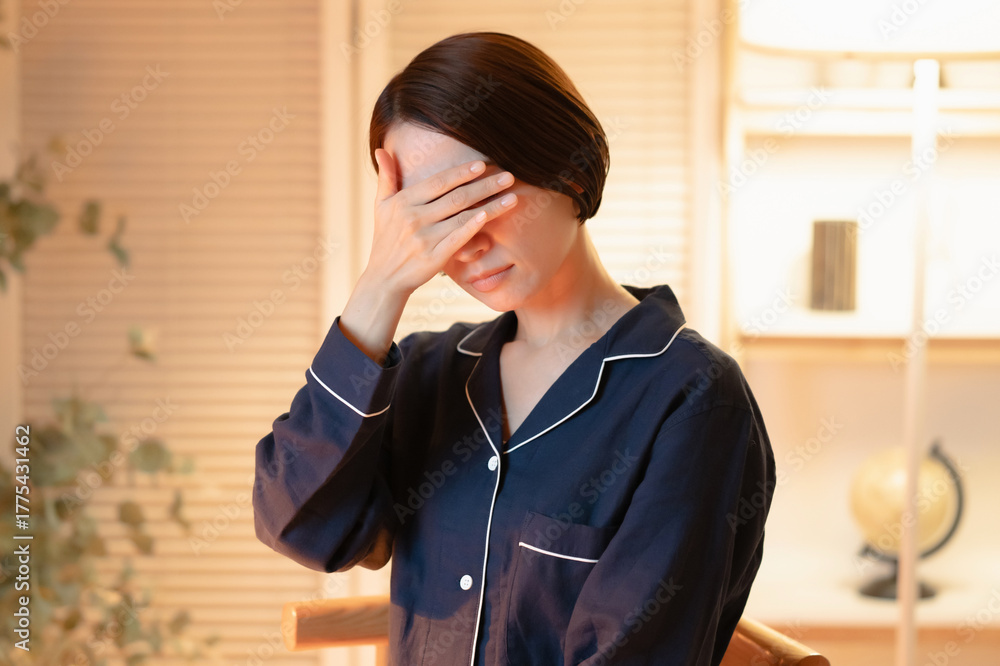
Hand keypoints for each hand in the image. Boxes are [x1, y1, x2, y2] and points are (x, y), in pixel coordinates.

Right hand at [363, 148, 517, 295]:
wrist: (384, 279)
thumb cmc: (385, 240)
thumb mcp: (380, 207)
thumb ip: (386, 178)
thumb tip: (381, 150)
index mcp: (403, 202)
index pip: (438, 182)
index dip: (461, 172)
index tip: (482, 165)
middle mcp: (413, 218)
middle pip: (456, 197)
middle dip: (485, 185)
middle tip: (508, 177)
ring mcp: (424, 238)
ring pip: (463, 217)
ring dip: (490, 206)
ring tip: (512, 197)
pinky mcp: (434, 257)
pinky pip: (458, 238)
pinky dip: (473, 227)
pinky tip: (489, 217)